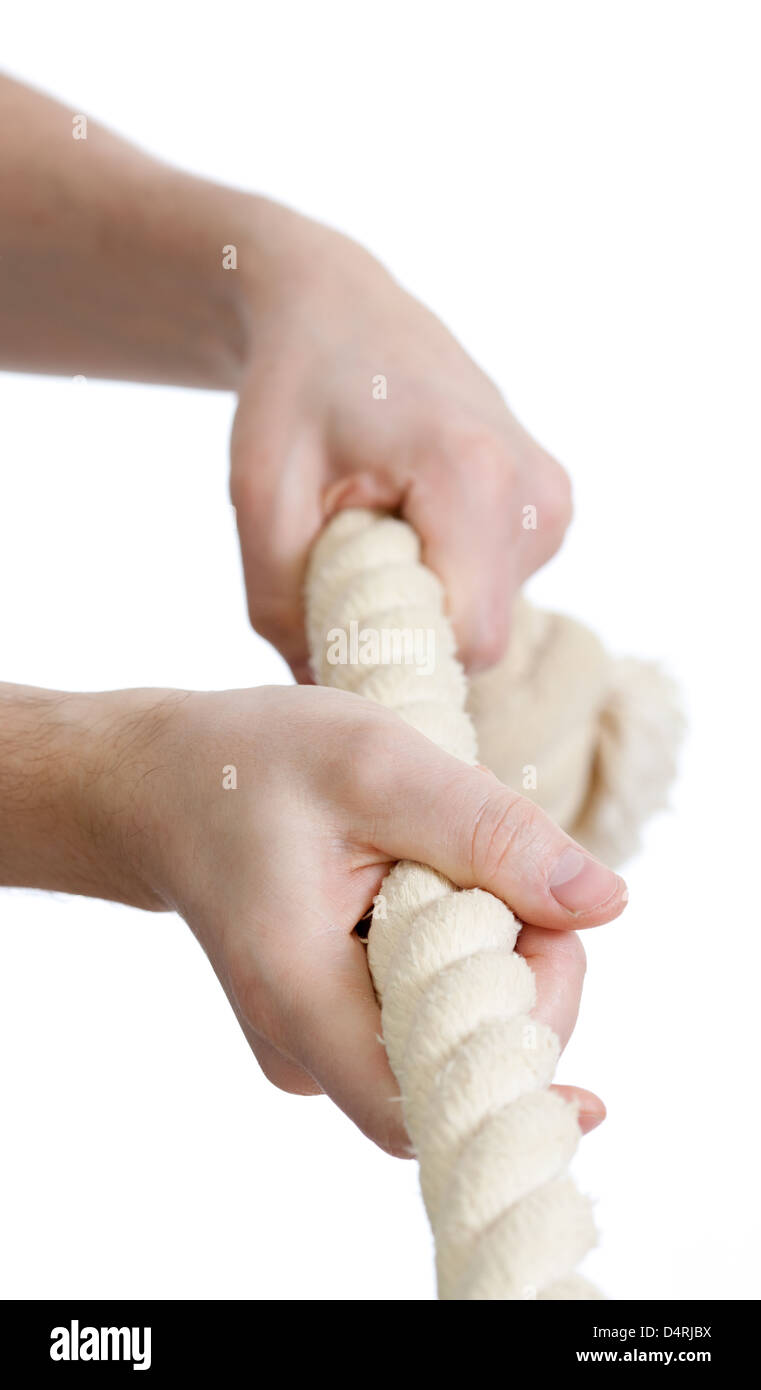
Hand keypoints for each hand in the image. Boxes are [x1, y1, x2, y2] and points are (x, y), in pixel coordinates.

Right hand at [106, 684, 624, 1154]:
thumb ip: (489, 833)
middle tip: (490, 867)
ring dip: (487, 960)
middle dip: (518, 975)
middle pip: (464, 1072)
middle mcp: (302, 1054)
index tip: (544, 931)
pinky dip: (456, 959)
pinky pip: (429, 1021)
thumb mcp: (375, 763)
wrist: (164, 788)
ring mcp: (313, 1052)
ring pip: (455, 1044)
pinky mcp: (329, 1033)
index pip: (442, 1100)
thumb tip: (606, 904)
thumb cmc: (254, 765)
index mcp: (298, 997)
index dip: (526, 1044)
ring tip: (432, 865)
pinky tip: (416, 890)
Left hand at [230, 210, 571, 678]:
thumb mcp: (261, 500)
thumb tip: (325, 703)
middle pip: (478, 640)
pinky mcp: (551, 507)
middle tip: (338, 580)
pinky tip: (407, 527)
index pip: (462, 639)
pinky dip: (445, 582)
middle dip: (405, 636)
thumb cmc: (294, 395)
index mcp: (473, 474)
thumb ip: (284, 610)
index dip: (394, 659)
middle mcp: (535, 490)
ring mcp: (552, 500)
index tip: (331, 640)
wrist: (339, 311)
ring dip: (422, 607)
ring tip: (372, 536)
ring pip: (488, 620)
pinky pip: (497, 590)